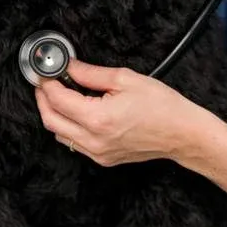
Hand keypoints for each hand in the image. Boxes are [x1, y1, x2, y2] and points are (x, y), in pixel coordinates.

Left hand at [34, 60, 212, 166]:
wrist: (183, 134)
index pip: (57, 100)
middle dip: (43, 99)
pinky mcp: (104, 159)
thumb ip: (91, 73)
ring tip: (61, 95)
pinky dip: (68, 127)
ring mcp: (98, 153)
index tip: (45, 73)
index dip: (47, 84)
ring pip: (59, 135)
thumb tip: (70, 67)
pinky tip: (77, 112)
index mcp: (98, 119)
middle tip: (45, 83)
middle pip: (50, 120)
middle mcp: (94, 140)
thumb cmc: (162, 106)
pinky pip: (75, 144)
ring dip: (54, 114)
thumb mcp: (125, 79)